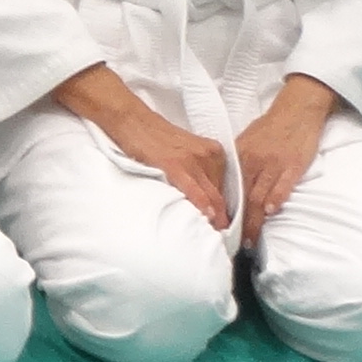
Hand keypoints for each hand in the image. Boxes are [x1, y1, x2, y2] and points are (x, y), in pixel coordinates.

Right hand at [48, 61, 231, 226]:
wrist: (133, 120)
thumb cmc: (155, 139)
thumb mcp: (186, 153)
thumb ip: (199, 172)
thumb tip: (206, 202)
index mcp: (214, 153)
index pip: (227, 189)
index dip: (227, 211)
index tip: (228, 229)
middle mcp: (208, 155)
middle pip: (221, 195)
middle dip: (224, 220)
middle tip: (225, 241)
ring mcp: (193, 159)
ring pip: (211, 196)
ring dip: (214, 219)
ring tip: (215, 238)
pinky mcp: (174, 164)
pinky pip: (193, 189)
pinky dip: (201, 204)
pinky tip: (207, 217)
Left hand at [226, 75, 339, 233]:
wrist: (297, 109)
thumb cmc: (271, 127)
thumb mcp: (247, 141)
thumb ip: (239, 163)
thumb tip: (228, 186)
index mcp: (240, 156)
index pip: (228, 188)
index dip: (224, 210)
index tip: (221, 227)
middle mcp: (253, 161)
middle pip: (242, 197)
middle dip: (239, 223)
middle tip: (235, 243)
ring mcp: (274, 164)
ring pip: (259, 196)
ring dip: (254, 220)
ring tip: (250, 239)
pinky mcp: (293, 165)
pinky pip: (283, 185)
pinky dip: (276, 199)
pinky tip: (270, 213)